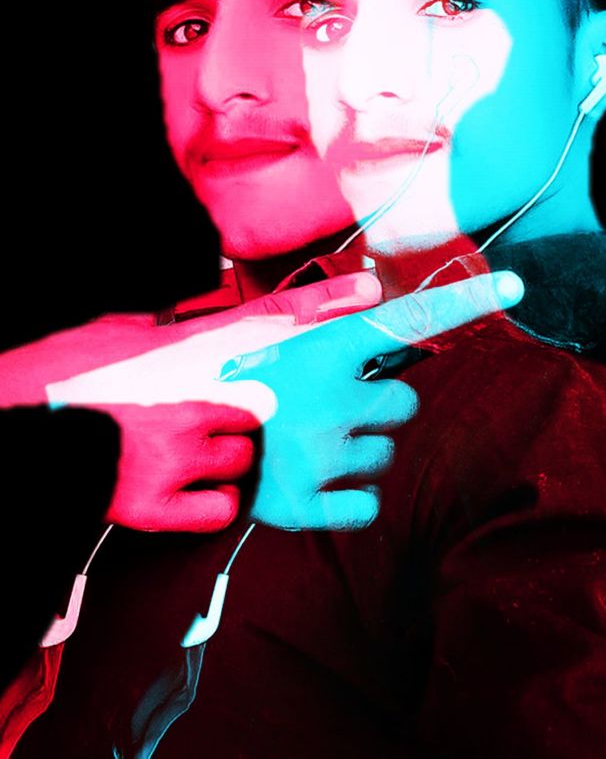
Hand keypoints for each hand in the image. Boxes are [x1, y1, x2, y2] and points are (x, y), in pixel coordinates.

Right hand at [46, 273, 382, 532]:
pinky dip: (211, 501)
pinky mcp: (153, 503)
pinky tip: (187, 489)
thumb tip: (188, 317)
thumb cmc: (56, 380)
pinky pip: (219, 507)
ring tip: (191, 453)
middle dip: (276, 419)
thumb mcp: (111, 335)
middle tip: (251, 420)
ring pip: (248, 462)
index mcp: (179, 353)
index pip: (271, 319)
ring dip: (234, 461)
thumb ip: (165, 327)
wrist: (11, 431)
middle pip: (274, 411)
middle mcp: (189, 399)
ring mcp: (174, 454)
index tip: (371, 295)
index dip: (326, 304)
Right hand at [229, 271, 523, 530]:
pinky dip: (347, 499)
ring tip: (303, 444)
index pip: (405, 320)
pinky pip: (366, 505)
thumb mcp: (251, 333)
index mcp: (320, 353)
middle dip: (374, 407)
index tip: (515, 285)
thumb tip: (374, 288)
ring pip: (383, 455)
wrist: (161, 446)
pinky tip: (311, 483)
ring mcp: (323, 457)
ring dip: (355, 451)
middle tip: (324, 409)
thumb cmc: (213, 383)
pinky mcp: (310, 507)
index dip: (463, 302)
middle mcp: (332, 402)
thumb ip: (316, 308)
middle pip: (404, 406)